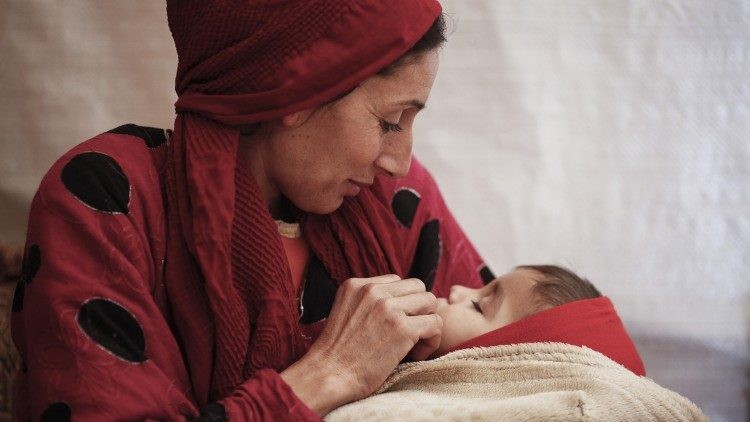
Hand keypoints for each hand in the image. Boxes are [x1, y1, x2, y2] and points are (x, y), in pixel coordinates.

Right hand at [281, 274, 441, 414]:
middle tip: (408, 334)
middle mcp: (373, 291)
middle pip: (417, 287)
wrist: (328, 375)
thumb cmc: (337, 354)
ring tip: (413, 345)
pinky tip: (415, 354)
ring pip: (430, 301)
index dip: (401, 304)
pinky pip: (436, 323)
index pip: (397, 281)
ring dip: (427, 323)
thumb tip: (401, 305)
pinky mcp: (403, 328)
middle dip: (418, 310)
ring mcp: (389, 308)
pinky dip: (431, 341)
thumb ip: (368, 303)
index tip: (393, 325)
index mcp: (357, 285)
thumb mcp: (346, 312)